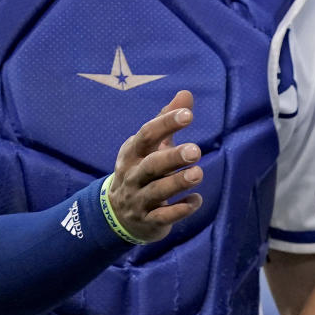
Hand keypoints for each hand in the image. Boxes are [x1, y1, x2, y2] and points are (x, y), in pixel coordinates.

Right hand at [109, 90, 203, 241]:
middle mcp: (133, 176)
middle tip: (196, 151)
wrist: (116, 216)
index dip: (165, 124)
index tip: (188, 114)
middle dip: (172, 157)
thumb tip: (186, 93)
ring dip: (178, 182)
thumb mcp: (150, 147)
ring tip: (198, 173)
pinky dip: (180, 209)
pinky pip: (163, 216)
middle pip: (151, 165)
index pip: (147, 135)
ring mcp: (138, 200)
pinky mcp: (148, 221)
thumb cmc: (140, 172)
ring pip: (157, 191)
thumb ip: (167, 121)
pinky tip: (196, 201)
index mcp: (133, 153)